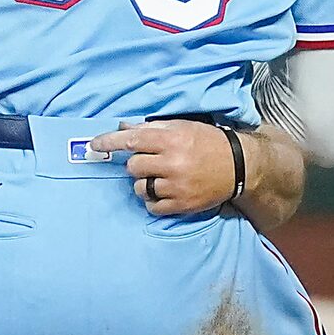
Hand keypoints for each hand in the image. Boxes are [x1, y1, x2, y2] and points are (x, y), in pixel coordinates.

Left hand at [88, 119, 240, 216]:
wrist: (239, 167)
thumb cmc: (208, 143)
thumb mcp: (182, 127)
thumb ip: (152, 128)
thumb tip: (122, 128)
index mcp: (171, 140)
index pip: (131, 140)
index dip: (109, 142)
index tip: (94, 144)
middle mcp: (172, 163)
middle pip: (133, 166)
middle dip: (137, 164)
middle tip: (151, 162)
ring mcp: (176, 186)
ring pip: (140, 188)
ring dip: (143, 183)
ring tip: (159, 178)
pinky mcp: (182, 205)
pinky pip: (152, 207)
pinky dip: (153, 200)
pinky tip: (163, 192)